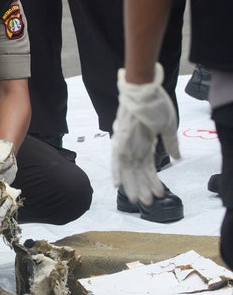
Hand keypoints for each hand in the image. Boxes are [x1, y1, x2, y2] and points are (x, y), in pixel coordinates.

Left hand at [112, 63, 179, 204]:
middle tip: (148, 202)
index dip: (152, 180)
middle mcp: (132, 147)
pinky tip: (118, 186)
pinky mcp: (119, 141)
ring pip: (128, 171)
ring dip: (134, 185)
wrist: (144, 91)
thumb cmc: (156, 105)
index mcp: (143, 144)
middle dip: (142, 187)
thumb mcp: (168, 127)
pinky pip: (116, 161)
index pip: (147, 167)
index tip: (159, 193)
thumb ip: (171, 144)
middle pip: (136, 172)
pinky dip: (117, 173)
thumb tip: (177, 158)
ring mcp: (125, 145)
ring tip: (141, 200)